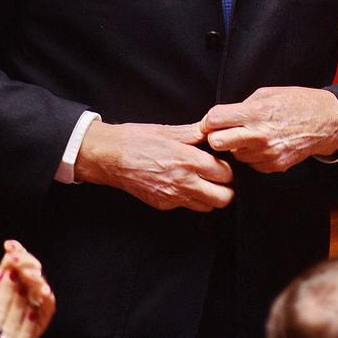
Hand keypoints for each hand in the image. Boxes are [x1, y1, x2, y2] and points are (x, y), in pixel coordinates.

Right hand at [74, 120, 233, 212]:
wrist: (110, 157)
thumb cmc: (136, 140)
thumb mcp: (168, 131)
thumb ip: (193, 133)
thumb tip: (210, 130)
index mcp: (187, 160)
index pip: (225, 174)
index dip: (228, 168)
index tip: (223, 162)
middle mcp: (183, 182)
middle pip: (223, 198)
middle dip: (226, 188)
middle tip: (220, 177)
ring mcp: (173, 197)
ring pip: (207, 207)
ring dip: (211, 196)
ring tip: (203, 182)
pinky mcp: (163, 205)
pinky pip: (187, 207)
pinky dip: (191, 199)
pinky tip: (184, 185)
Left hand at [201, 86, 337, 173]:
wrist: (325, 122)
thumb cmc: (296, 103)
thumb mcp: (267, 94)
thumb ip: (242, 106)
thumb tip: (221, 116)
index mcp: (256, 113)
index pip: (215, 119)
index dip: (208, 120)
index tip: (210, 121)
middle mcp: (259, 135)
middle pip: (217, 142)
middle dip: (216, 137)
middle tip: (222, 131)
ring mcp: (267, 153)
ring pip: (233, 155)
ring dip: (236, 147)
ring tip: (249, 135)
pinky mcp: (274, 166)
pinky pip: (250, 164)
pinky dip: (251, 156)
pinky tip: (261, 145)